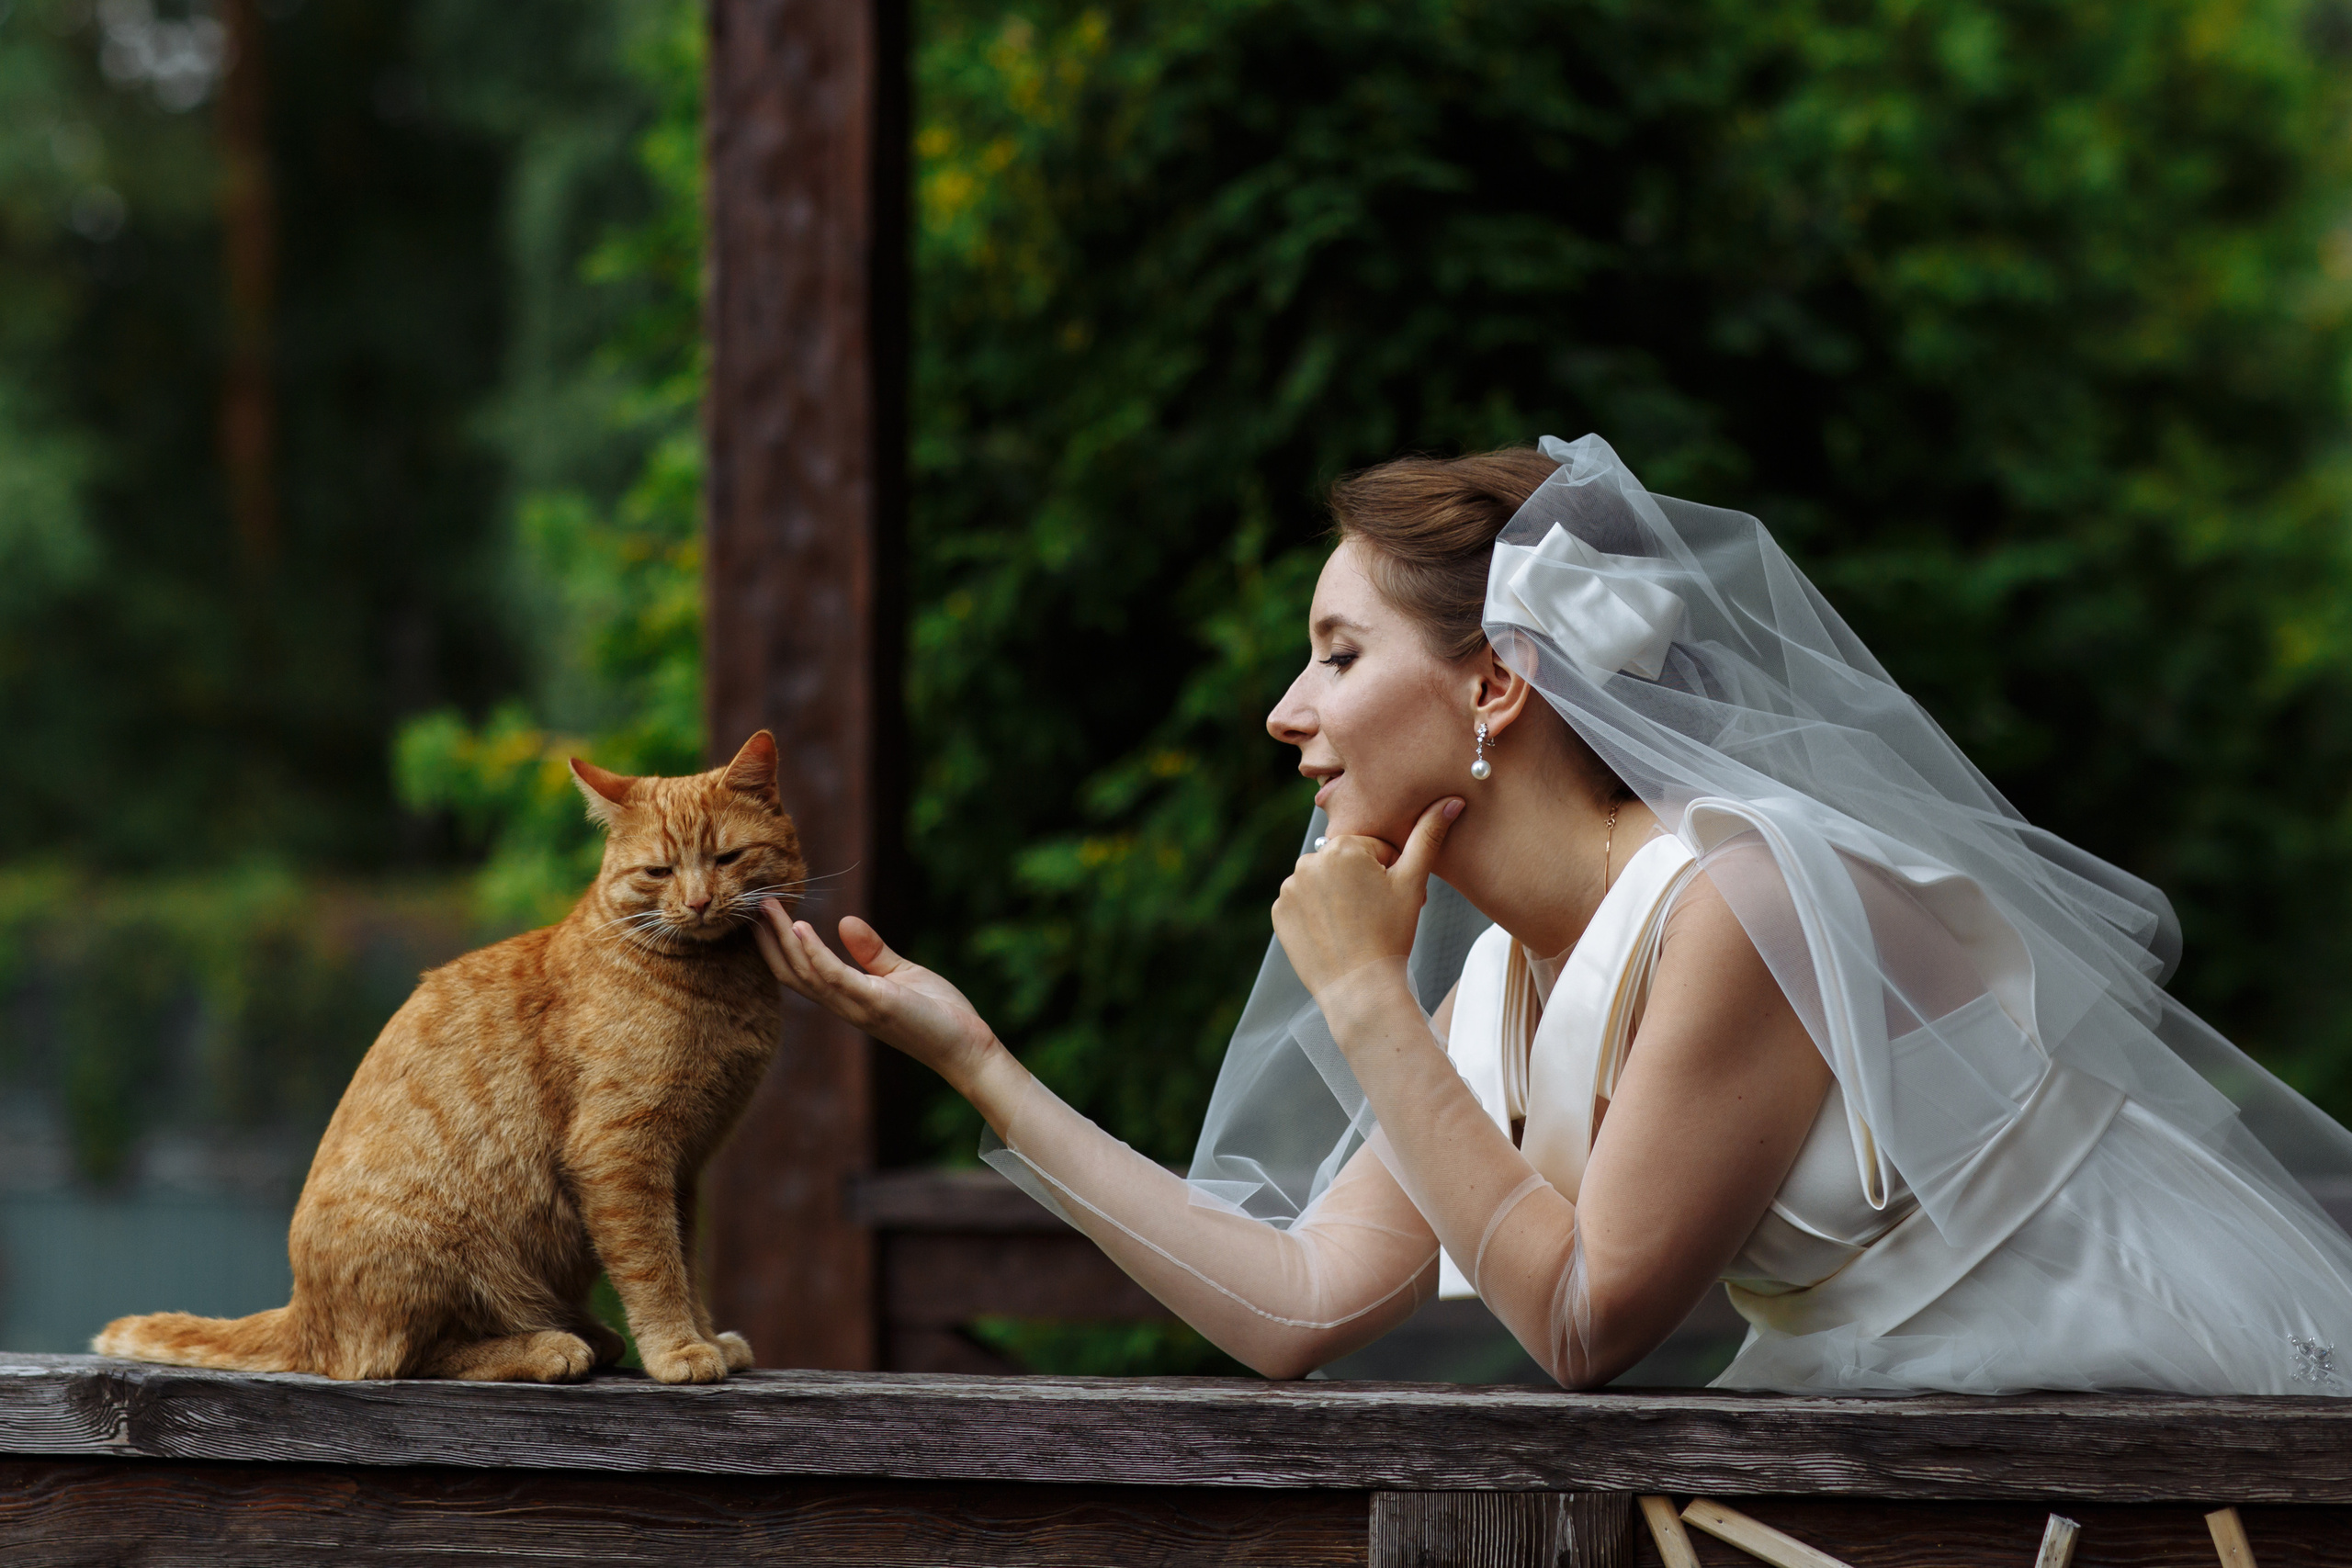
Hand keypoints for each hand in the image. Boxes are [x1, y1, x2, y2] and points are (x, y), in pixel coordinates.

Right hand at [756, 904, 1003, 1090]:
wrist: (967, 1046)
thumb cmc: (937, 1013)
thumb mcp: (900, 973)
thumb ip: (871, 951)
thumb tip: (844, 921)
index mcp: (847, 998)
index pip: (800, 972)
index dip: (777, 945)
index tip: (763, 914)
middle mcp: (843, 1004)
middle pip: (792, 973)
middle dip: (769, 941)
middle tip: (750, 906)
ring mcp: (856, 1005)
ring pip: (805, 973)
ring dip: (784, 940)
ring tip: (767, 908)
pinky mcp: (874, 1003)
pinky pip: (834, 977)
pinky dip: (814, 952)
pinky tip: (800, 928)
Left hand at [1271, 797, 1461, 997]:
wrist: (1360, 988)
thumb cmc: (1392, 935)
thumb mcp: (1413, 882)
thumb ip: (1428, 836)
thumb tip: (1451, 800)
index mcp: (1341, 847)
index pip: (1374, 849)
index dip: (1390, 873)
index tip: (1393, 899)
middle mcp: (1308, 860)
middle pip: (1347, 864)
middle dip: (1363, 882)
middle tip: (1378, 915)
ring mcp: (1289, 888)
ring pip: (1324, 883)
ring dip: (1339, 896)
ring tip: (1357, 926)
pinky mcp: (1279, 913)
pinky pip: (1303, 904)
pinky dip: (1318, 915)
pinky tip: (1335, 933)